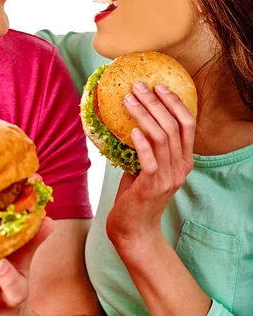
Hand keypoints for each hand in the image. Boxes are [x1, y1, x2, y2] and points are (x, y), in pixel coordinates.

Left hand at [106, 81, 195, 249]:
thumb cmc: (136, 194)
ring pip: (162, 138)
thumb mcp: (146, 166)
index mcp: (183, 161)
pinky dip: (141, 143)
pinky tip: (131, 130)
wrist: (133, 229)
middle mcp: (180, 168)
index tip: (158, 86)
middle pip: (174, 126)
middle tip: (138, 86)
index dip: (175, 103)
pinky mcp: (152, 187)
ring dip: (144, 115)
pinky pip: (149, 160)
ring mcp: (168, 178)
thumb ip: (146, 146)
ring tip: (128, 100)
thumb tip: (129, 116)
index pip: (188, 124)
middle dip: (156, 102)